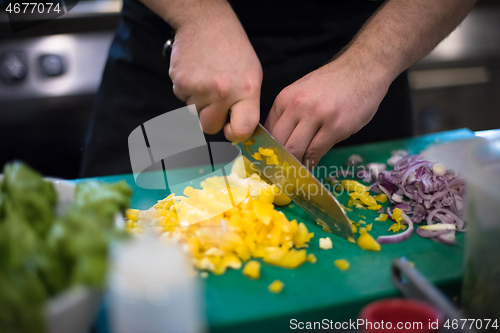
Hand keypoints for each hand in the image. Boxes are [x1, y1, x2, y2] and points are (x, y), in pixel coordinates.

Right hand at [169, 5, 261, 141]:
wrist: (205, 22)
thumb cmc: (233, 49)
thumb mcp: (253, 75)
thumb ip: (247, 104)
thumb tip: (239, 131)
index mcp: (246, 90)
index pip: (242, 130)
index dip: (235, 133)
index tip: (232, 128)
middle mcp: (223, 92)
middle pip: (210, 127)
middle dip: (213, 119)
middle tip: (217, 99)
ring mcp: (199, 88)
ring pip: (195, 113)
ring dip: (200, 102)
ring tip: (207, 78)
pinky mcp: (180, 82)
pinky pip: (183, 99)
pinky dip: (188, 90)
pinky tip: (196, 73)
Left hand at [265, 56, 392, 168]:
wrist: (363, 68)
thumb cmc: (333, 83)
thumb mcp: (302, 92)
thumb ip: (289, 114)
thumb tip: (279, 142)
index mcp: (285, 99)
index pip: (268, 131)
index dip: (268, 150)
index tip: (272, 162)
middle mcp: (297, 106)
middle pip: (278, 143)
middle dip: (279, 161)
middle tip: (282, 173)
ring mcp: (316, 116)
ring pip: (294, 150)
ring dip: (295, 165)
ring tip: (296, 173)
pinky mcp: (335, 126)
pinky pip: (316, 152)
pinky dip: (311, 163)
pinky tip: (311, 167)